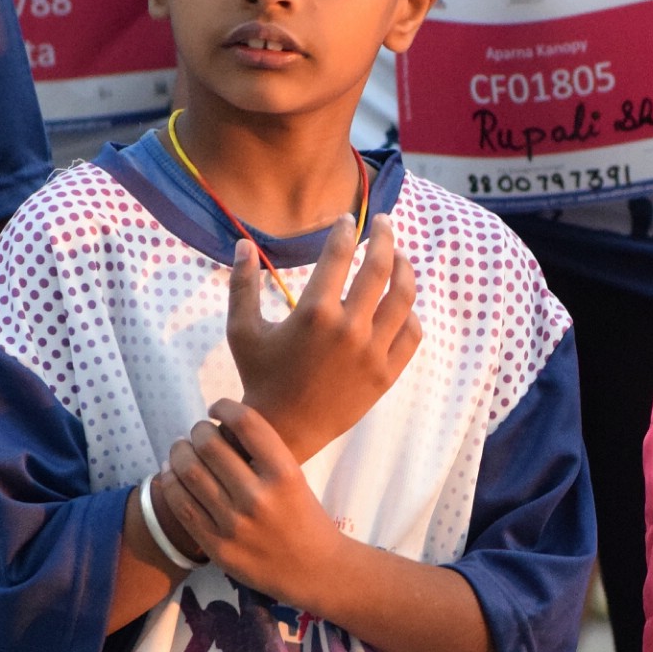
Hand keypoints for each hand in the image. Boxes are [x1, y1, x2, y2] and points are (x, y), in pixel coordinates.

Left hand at [164, 399, 345, 611]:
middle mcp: (259, 497)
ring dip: (179, 452)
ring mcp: (235, 524)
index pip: (245, 422)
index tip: (218, 408)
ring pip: (188, 472)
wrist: (315, 570)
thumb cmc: (304, 518)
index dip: (224, 406)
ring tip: (181, 449)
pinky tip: (172, 474)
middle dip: (198, 430)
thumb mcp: (295, 479)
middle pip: (209, 444)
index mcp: (284, 474)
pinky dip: (170, 481)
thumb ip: (262, 455)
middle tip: (199, 432)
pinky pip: (181, 505)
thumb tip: (217, 426)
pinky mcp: (217, 546)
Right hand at [226, 219, 419, 465]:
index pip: (339, 255)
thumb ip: (242, 284)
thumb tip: (243, 244)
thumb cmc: (260, 377)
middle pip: (380, 268)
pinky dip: (410, 314)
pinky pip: (410, 335)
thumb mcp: (242, 330)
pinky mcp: (386, 374)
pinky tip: (401, 304)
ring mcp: (372, 352)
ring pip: (404, 298)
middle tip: (382, 223)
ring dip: (405, 270)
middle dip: (384, 237)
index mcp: (314, 313)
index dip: (344, 231)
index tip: (346, 220)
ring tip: (400, 257)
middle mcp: (349, 329)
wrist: (284, 430)